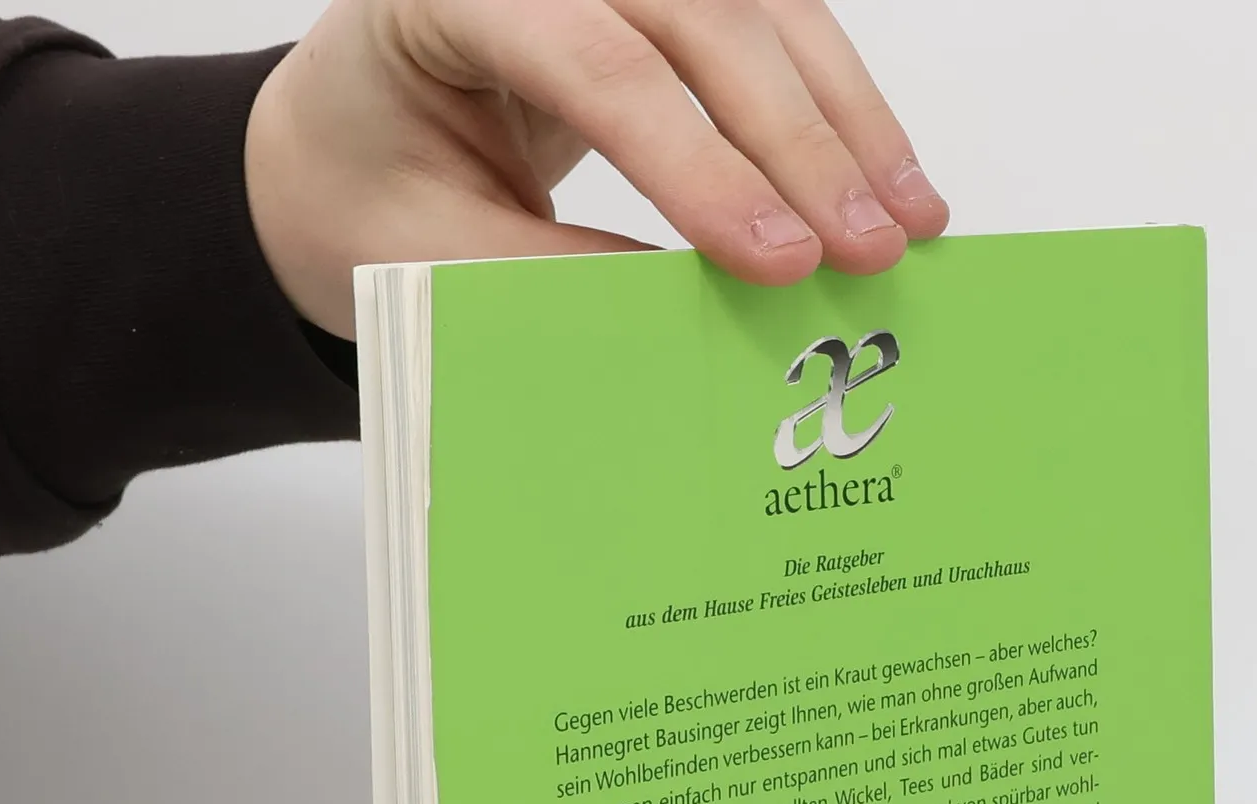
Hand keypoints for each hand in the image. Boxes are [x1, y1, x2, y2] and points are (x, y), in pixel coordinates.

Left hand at [246, 0, 950, 337]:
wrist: (345, 140)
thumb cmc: (368, 193)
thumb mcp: (425, 257)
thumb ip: (546, 281)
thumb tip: (693, 318)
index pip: (595, 60)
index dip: (697, 163)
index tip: (775, 261)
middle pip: (700, 17)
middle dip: (799, 143)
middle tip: (867, 250)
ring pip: (759, 11)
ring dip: (846, 118)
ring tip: (911, 221)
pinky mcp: (666, 0)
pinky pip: (771, 30)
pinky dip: (837, 107)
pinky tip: (888, 177)